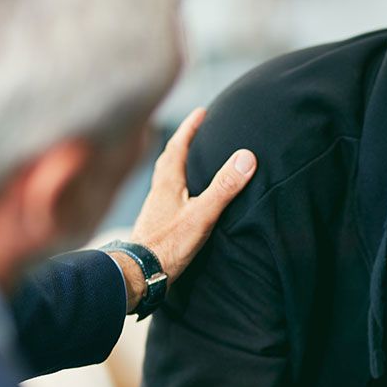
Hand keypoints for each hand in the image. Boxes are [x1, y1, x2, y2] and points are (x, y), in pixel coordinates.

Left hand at [111, 107, 256, 311]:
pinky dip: (176, 187)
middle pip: (169, 159)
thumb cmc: (168, 245)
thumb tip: (246, 157)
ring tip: (191, 161)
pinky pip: (167, 196)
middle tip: (196, 131)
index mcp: (168, 183)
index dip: (191, 128)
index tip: (202, 112)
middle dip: (183, 142)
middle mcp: (159, 191)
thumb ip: (223, 188)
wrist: (140, 274)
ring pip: (166, 178)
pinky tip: (183, 199)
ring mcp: (156, 208)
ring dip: (178, 164)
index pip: (178, 146)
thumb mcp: (202, 215)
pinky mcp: (157, 224)